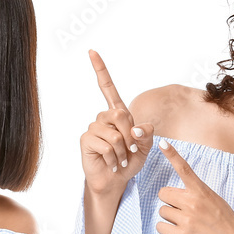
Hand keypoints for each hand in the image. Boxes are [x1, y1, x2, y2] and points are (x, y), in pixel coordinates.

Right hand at [80, 49, 154, 196]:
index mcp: (117, 114)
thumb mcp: (146, 147)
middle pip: (120, 114)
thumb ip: (147, 134)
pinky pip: (106, 144)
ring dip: (123, 150)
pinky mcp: (86, 140)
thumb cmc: (129, 162)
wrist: (115, 181)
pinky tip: (112, 163)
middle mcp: (103, 118)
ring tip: (120, 159)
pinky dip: (114, 157)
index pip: (107, 88)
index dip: (100, 70)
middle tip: (131, 150)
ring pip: (114, 133)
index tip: (92, 51)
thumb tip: (136, 128)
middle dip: (131, 136)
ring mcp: (93, 128)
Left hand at [155, 139, 233, 233]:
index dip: (172, 154)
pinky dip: (167, 231)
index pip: (184, 168)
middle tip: (183, 211)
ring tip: (187, 225)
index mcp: (203, 191)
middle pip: (163, 193)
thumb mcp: (217, 202)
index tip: (163, 142)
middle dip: (170, 202)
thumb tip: (181, 194)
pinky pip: (161, 227)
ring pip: (162, 211)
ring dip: (170, 218)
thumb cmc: (229, 225)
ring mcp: (187, 218)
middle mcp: (193, 202)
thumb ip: (198, 195)